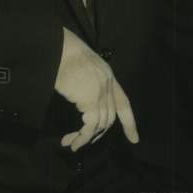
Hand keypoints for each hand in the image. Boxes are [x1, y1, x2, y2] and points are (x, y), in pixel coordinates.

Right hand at [54, 28, 138, 150]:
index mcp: (108, 76)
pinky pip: (90, 125)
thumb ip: (89, 84)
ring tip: (71, 145)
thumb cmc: (64, 55)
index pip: (123, 103)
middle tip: (79, 142)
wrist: (58, 48)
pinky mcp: (90, 98)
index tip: (134, 139)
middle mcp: (108, 84)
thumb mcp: (83, 69)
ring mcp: (101, 91)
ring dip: (86, 138)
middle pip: (110, 117)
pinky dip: (83, 137)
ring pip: (100, 124)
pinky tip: (72, 141)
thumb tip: (84, 106)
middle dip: (97, 134)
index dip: (129, 122)